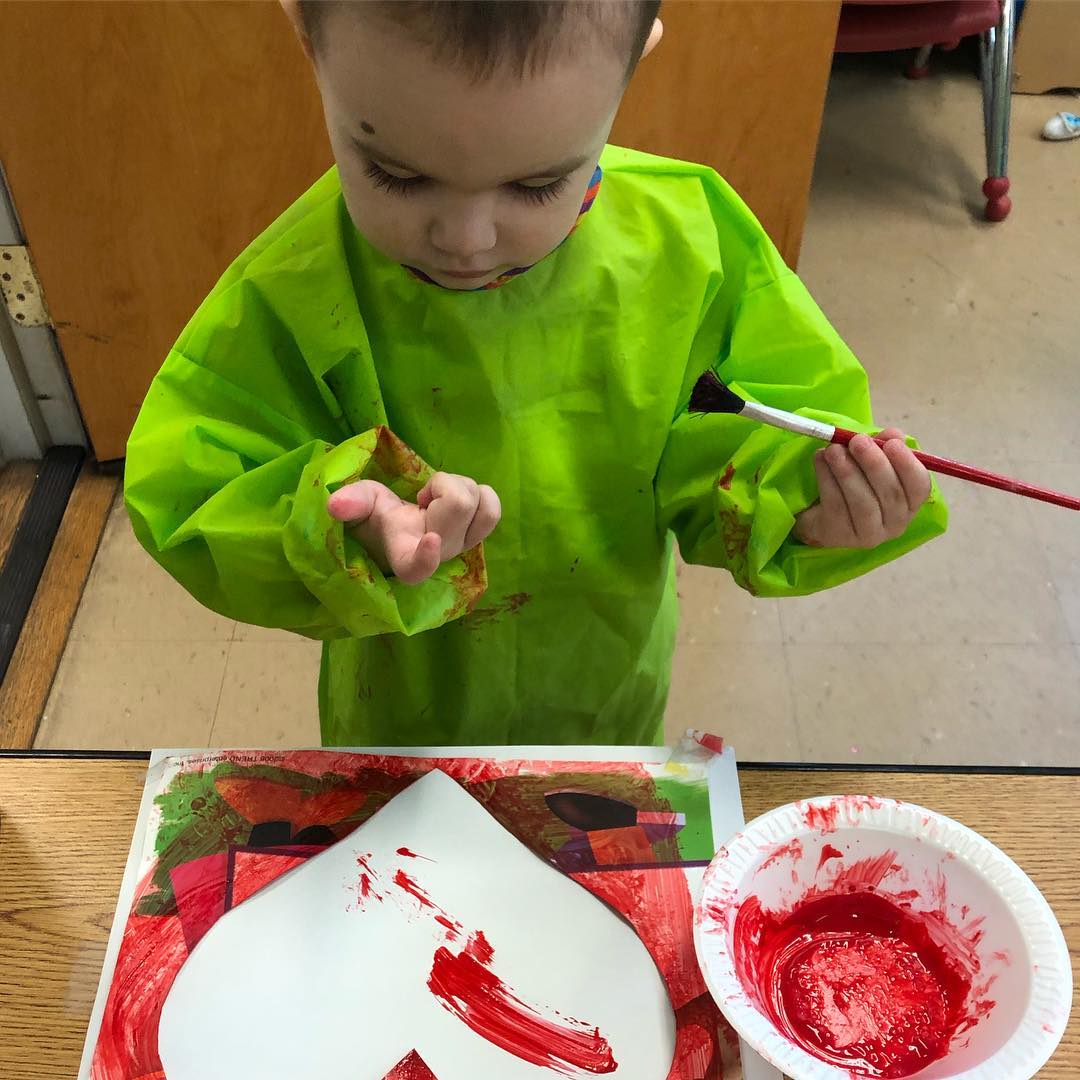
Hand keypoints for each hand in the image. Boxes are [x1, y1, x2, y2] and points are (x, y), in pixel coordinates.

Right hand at [326, 472, 500, 584]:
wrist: (398, 525)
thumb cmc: (377, 517)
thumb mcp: (359, 504)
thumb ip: (350, 504)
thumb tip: (335, 505)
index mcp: (403, 555)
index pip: (417, 569)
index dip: (427, 558)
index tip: (430, 539)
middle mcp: (438, 555)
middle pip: (460, 506)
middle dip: (443, 485)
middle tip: (423, 497)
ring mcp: (461, 546)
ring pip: (481, 504)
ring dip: (459, 487)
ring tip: (436, 497)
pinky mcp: (478, 534)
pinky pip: (491, 506)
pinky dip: (476, 492)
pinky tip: (453, 499)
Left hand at [792, 429, 930, 548]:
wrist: (821, 513)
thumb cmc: (854, 482)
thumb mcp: (869, 461)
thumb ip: (883, 446)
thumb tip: (894, 433)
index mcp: (910, 503)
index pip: (919, 486)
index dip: (907, 465)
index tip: (892, 443)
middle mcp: (895, 523)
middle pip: (891, 495)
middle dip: (874, 464)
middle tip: (857, 441)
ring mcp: (868, 534)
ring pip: (863, 503)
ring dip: (847, 472)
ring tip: (833, 450)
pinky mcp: (840, 536)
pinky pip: (836, 506)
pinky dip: (826, 480)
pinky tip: (820, 460)